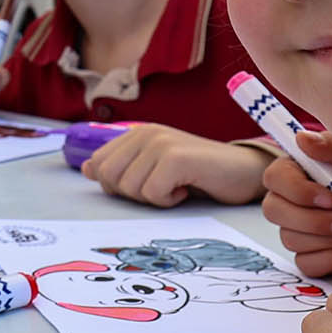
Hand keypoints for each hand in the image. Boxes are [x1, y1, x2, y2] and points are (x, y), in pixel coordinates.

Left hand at [80, 124, 273, 205]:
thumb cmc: (200, 174)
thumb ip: (122, 166)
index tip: (146, 184)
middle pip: (108, 178)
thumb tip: (87, 168)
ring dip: (154, 198)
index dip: (116, 185)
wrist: (244, 172)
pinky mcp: (176, 157)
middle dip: (133, 193)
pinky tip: (187, 187)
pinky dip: (169, 200)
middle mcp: (145, 133)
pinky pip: (153, 192)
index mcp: (136, 133)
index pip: (97, 164)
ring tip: (177, 185)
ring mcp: (160, 142)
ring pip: (130, 188)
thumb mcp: (155, 169)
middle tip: (162, 187)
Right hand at [261, 131, 331, 278]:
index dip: (296, 190)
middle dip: (313, 220)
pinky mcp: (313, 257)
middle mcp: (294, 200)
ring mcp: (301, 230)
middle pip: (274, 210)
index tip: (330, 197)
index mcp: (302, 171)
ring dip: (331, 239)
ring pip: (291, 238)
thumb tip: (302, 138)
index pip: (275, 177)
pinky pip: (306, 263)